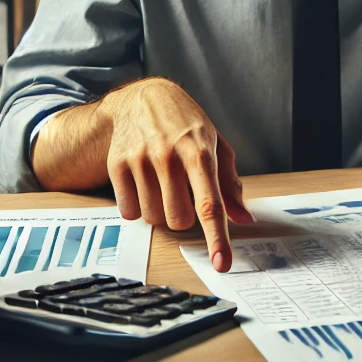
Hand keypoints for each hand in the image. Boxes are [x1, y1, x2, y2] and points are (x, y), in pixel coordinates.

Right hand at [101, 77, 254, 272]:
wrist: (143, 97)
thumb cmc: (186, 124)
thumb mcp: (216, 143)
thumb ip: (230, 183)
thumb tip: (244, 219)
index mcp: (201, 152)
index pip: (210, 204)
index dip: (217, 238)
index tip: (223, 264)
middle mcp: (169, 156)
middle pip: (179, 219)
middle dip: (183, 216)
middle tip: (182, 192)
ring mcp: (141, 159)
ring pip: (153, 218)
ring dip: (160, 211)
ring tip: (162, 183)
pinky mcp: (117, 164)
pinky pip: (129, 211)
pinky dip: (137, 206)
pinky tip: (143, 182)